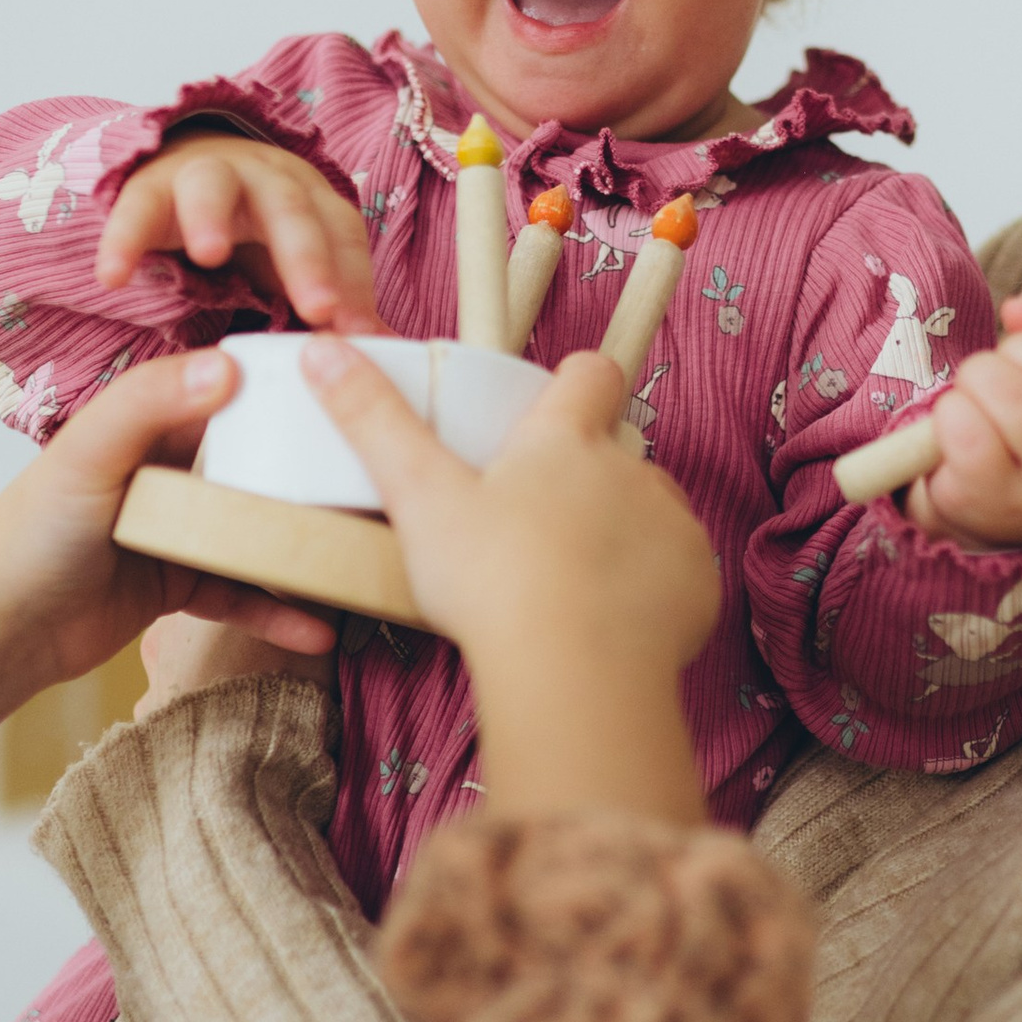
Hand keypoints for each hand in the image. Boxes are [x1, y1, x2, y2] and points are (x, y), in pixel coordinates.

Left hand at [0, 347, 338, 693]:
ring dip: (304, 548)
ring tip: (362, 559)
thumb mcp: (89, 454)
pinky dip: (278, 612)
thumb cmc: (30, 533)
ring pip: (258, 531)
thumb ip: (150, 405)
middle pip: (255, 462)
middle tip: (378, 479)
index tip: (349, 390)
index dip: (283, 387)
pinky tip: (318, 631)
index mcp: (147, 422)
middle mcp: (168, 470)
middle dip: (311, 471)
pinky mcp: (179, 588)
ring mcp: (178, 531)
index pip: (227, 389)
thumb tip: (230, 367)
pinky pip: (242, 596)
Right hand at [96, 134, 380, 331]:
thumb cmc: (261, 237)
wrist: (195, 175)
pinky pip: (137, 207)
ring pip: (213, 186)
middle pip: (291, 211)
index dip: (354, 282)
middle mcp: (267, 180)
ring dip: (211, 216)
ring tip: (208, 255)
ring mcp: (208, 175)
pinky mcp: (151, 186)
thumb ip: (337, 307)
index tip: (359, 335)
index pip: (342, 236)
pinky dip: (124, 238)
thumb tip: (389, 354)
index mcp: (314, 202)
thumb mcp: (299, 268)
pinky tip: (112, 277)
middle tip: (318, 309)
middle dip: (306, 257)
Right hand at [298, 341, 719, 820]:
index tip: (551, 411)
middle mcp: (631, 468)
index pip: (590, 374)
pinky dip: (651, 590)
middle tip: (535, 529)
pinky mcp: (698, 583)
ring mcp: (673, 524)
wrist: (575, 672)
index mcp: (566, 439)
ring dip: (620, 535)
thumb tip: (323, 349)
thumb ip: (372, 421)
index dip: (575, 384)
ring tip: (569, 584)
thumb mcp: (418, 497)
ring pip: (649, 513)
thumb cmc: (493, 581)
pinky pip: (678, 573)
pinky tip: (609, 622)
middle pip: (617, 453)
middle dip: (586, 480)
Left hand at [905, 286, 1021, 550]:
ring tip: (978, 397)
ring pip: (1011, 394)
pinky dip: (951, 413)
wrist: (1002, 505)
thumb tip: (1019, 308)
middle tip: (1006, 371)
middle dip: (1017, 349)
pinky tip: (960, 426)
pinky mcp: (1004, 505)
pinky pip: (968, 432)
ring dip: (977, 378)